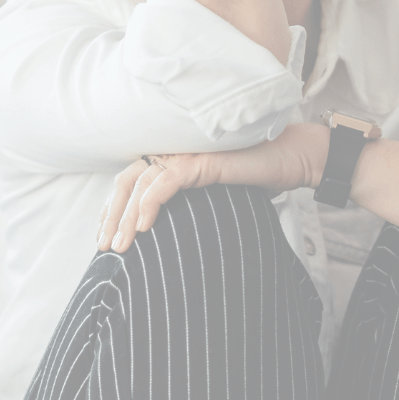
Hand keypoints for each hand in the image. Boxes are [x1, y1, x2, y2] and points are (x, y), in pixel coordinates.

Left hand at [98, 123, 331, 253]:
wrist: (294, 159)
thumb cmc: (261, 177)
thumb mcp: (217, 198)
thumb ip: (193, 207)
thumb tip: (173, 241)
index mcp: (175, 159)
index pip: (131, 180)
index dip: (112, 208)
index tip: (105, 237)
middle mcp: (175, 152)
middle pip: (127, 180)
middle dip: (110, 216)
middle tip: (104, 248)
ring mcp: (187, 154)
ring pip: (140, 183)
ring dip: (125, 217)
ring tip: (120, 247)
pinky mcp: (202, 160)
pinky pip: (166, 181)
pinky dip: (151, 203)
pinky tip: (143, 226)